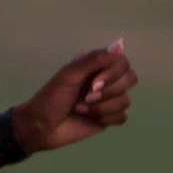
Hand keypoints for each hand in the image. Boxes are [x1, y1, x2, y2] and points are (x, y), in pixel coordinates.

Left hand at [14, 39, 137, 153]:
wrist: (41, 127)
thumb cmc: (51, 98)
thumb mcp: (69, 75)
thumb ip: (94, 60)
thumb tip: (120, 45)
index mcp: (97, 67)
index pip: (123, 62)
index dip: (113, 73)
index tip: (93, 83)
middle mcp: (106, 81)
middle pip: (130, 79)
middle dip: (109, 91)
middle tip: (86, 97)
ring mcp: (108, 100)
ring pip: (126, 100)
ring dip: (102, 107)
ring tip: (82, 109)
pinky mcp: (108, 118)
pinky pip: (122, 117)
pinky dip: (106, 118)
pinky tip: (89, 118)